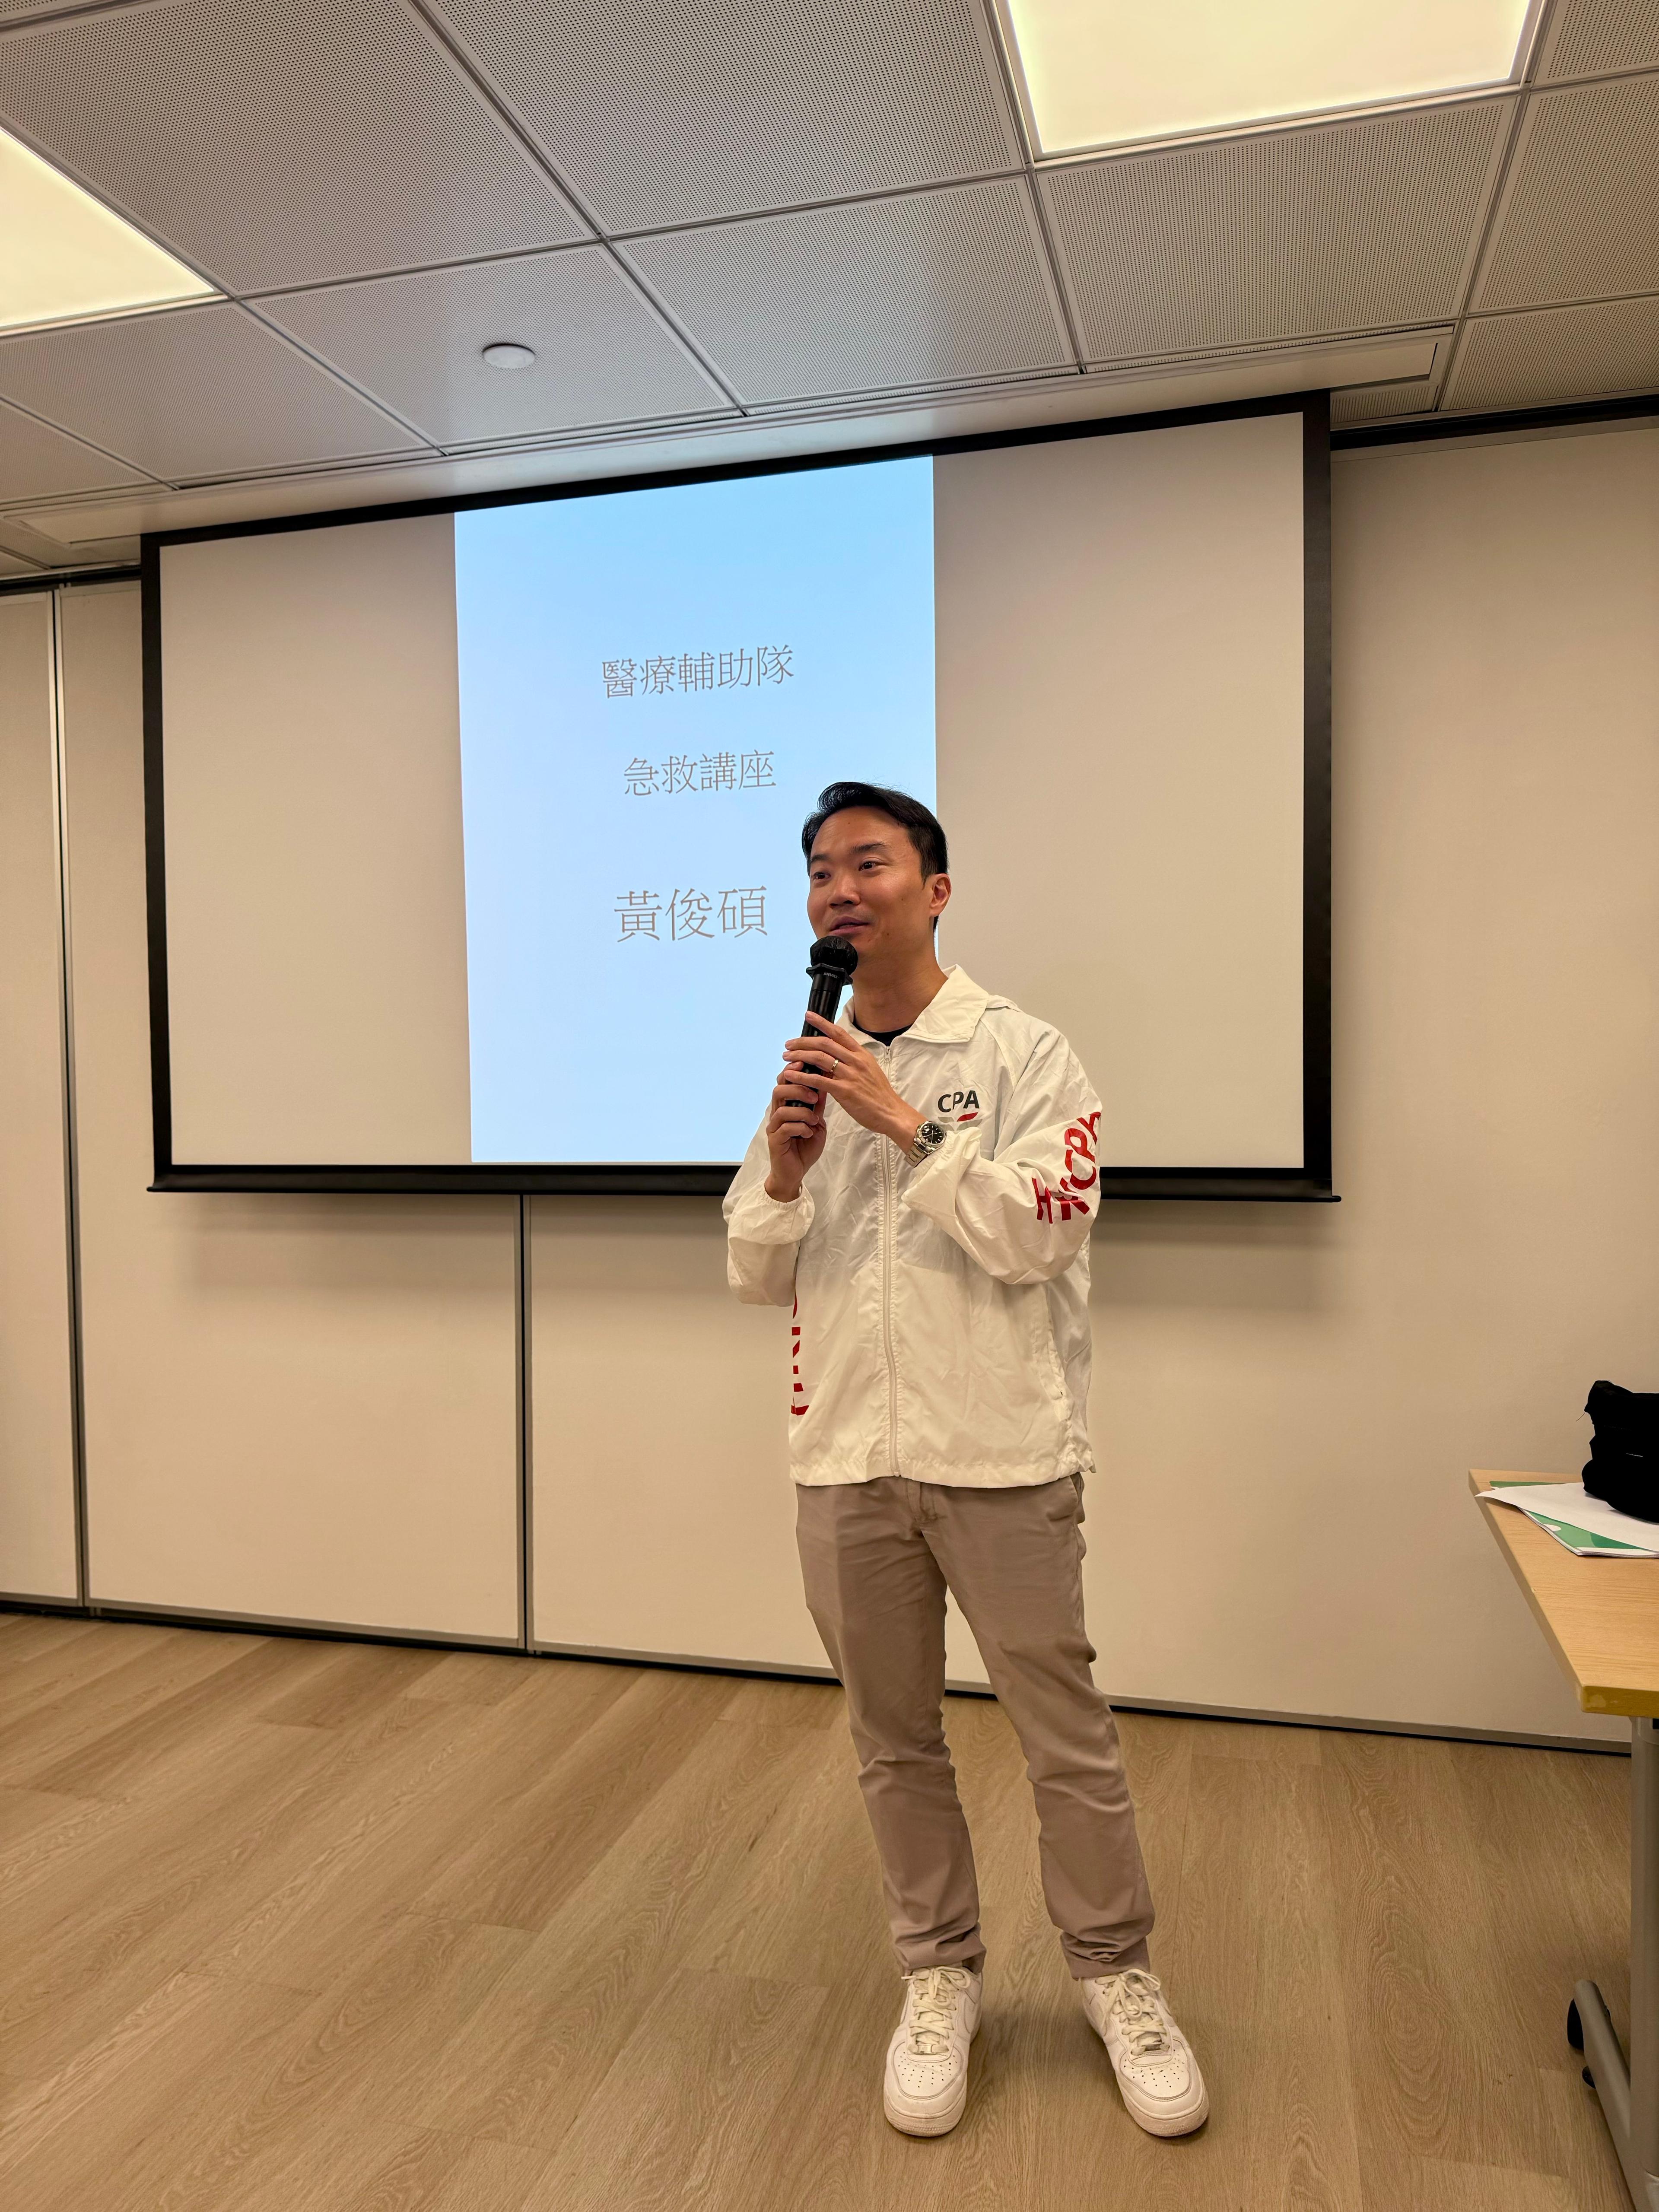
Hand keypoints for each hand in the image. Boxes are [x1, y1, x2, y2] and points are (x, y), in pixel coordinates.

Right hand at [763, 1059, 829, 1201]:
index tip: (806, 1063)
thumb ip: (817, 1105)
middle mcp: (777, 1113)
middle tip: (814, 1095)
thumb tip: (825, 1082)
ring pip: (780, 1107)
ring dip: (801, 1110)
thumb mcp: (817, 1122)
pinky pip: (785, 1127)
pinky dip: (800, 1127)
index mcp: (787, 1105)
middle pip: (779, 1089)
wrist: (795, 1173)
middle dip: (797, 1087)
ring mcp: (774, 1126)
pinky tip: (809, 1133)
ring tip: (813, 1118)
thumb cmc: (805, 1146)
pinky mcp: (775, 1140)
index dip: (793, 1070)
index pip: (785, 1081)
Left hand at [780, 1015, 924, 1152]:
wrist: (891, 1113)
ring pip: (819, 1058)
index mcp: (861, 1054)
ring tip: (786, 1057)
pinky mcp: (844, 1091)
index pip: (839, 1033)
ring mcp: (850, 1075)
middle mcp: (855, 1061)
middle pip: (824, 1043)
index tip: (808, 1015)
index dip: (822, 1022)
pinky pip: (818, 1080)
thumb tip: (831, 1057)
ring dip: (799, 1056)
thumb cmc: (879, 1094)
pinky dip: (802, 1077)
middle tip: (789, 1043)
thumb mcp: (868, 1071)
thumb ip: (851, 1062)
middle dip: (803, 1041)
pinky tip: (790, 1076)